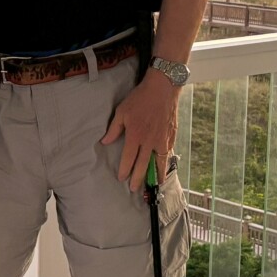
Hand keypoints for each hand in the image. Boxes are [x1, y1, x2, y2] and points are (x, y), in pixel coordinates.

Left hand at [101, 71, 181, 191]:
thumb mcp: (122, 111)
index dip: (125, 170)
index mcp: (135, 136)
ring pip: (159, 162)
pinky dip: (166, 162)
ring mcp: (162, 139)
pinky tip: (165, 166)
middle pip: (143, 165)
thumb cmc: (140, 98)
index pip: (128, 158)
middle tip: (134, 188)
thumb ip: (114, 129)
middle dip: (138, 178)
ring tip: (156, 184)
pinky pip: (168, 153)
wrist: (163, 88)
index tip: (121, 178)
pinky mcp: (171, 136)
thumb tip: (104, 142)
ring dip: (157, 174)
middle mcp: (149, 141)